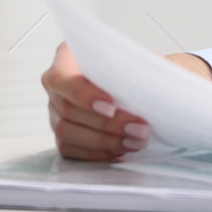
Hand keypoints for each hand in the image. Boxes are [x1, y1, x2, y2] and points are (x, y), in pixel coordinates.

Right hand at [41, 41, 149, 160]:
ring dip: (104, 141)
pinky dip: (97, 153)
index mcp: (68, 57)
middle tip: (139, 129)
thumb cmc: (137, 68)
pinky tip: (120, 151)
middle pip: (70, 110)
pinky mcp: (63, 135)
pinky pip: (71, 150)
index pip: (63, 78)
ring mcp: (55, 112)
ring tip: (135, 142)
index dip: (85, 95)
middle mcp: (56, 86)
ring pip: (67, 132)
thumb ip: (141, 66)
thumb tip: (155, 79)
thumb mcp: (141, 59)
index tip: (112, 107)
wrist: (140, 84)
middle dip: (107, 124)